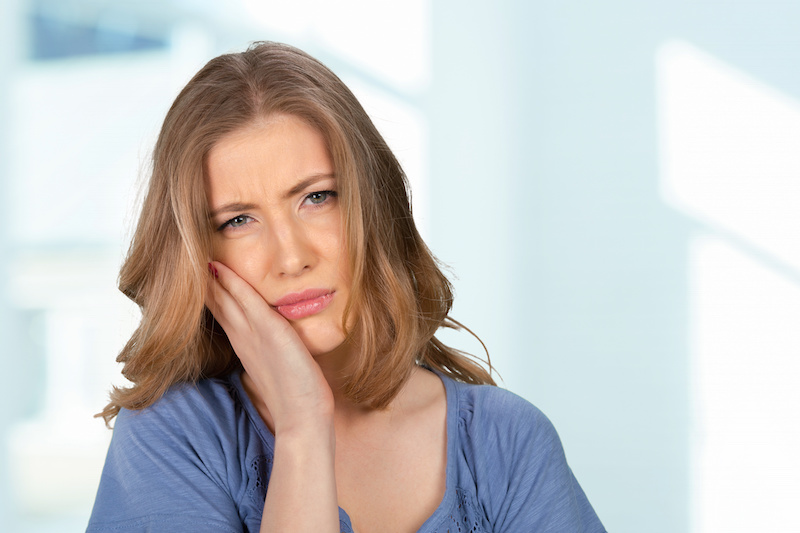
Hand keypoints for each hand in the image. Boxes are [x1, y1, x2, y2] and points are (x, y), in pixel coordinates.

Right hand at [205, 261, 333, 434]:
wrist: (302, 418)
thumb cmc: (295, 396)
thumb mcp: (278, 367)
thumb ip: (270, 352)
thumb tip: (270, 343)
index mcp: (245, 346)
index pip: (222, 312)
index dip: (209, 293)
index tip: (197, 274)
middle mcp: (243, 338)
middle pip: (216, 303)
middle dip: (202, 282)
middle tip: (186, 260)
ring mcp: (252, 335)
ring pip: (224, 299)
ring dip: (210, 278)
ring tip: (194, 256)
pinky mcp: (268, 332)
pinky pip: (247, 300)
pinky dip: (232, 283)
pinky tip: (219, 267)